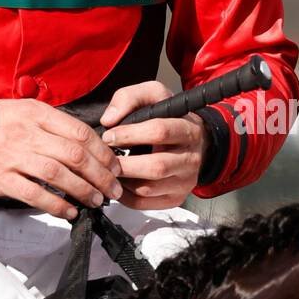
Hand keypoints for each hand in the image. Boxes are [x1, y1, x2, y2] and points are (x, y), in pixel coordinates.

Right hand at [0, 100, 123, 221]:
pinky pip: (35, 195)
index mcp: (33, 112)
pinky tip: (69, 211)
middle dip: (101, 175)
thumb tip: (80, 142)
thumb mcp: (16, 110)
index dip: (102, 151)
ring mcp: (11, 156)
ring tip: (97, 201)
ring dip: (84, 191)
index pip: (79, 132)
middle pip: (75, 155)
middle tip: (114, 188)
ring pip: (59, 175)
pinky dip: (57, 205)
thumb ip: (45, 123)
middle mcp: (25, 132)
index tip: (114, 165)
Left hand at [99, 81, 210, 209]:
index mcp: (187, 130)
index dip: (130, 134)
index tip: (109, 135)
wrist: (193, 141)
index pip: (159, 132)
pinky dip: (125, 196)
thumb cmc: (168, 117)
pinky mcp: (175, 198)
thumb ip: (129, 97)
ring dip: (122, 181)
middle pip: (156, 166)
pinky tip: (117, 182)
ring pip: (148, 189)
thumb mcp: (153, 95)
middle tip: (105, 157)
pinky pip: (145, 204)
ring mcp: (185, 181)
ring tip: (107, 169)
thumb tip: (108, 119)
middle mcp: (190, 158)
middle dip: (124, 164)